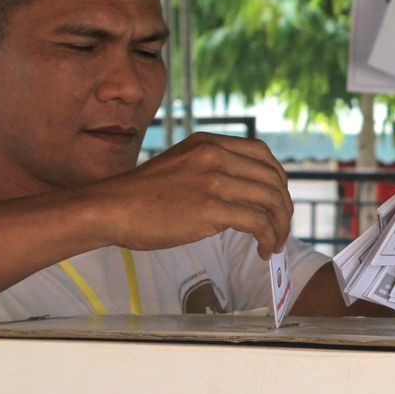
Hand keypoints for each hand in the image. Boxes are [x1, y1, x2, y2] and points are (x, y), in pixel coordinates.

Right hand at [85, 132, 292, 257]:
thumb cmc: (140, 196)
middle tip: (281, 228)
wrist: (110, 208)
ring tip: (274, 244)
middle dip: (284, 207)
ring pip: (271, 200)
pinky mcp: (210, 208)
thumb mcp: (179, 166)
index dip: (278, 178)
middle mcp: (214, 155)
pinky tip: (263, 251)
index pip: (262, 153)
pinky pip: (258, 223)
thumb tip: (240, 193)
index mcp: (208, 143)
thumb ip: (208, 169)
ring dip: (280, 226)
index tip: (277, 200)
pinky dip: (269, 238)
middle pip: (272, 178)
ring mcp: (213, 180)